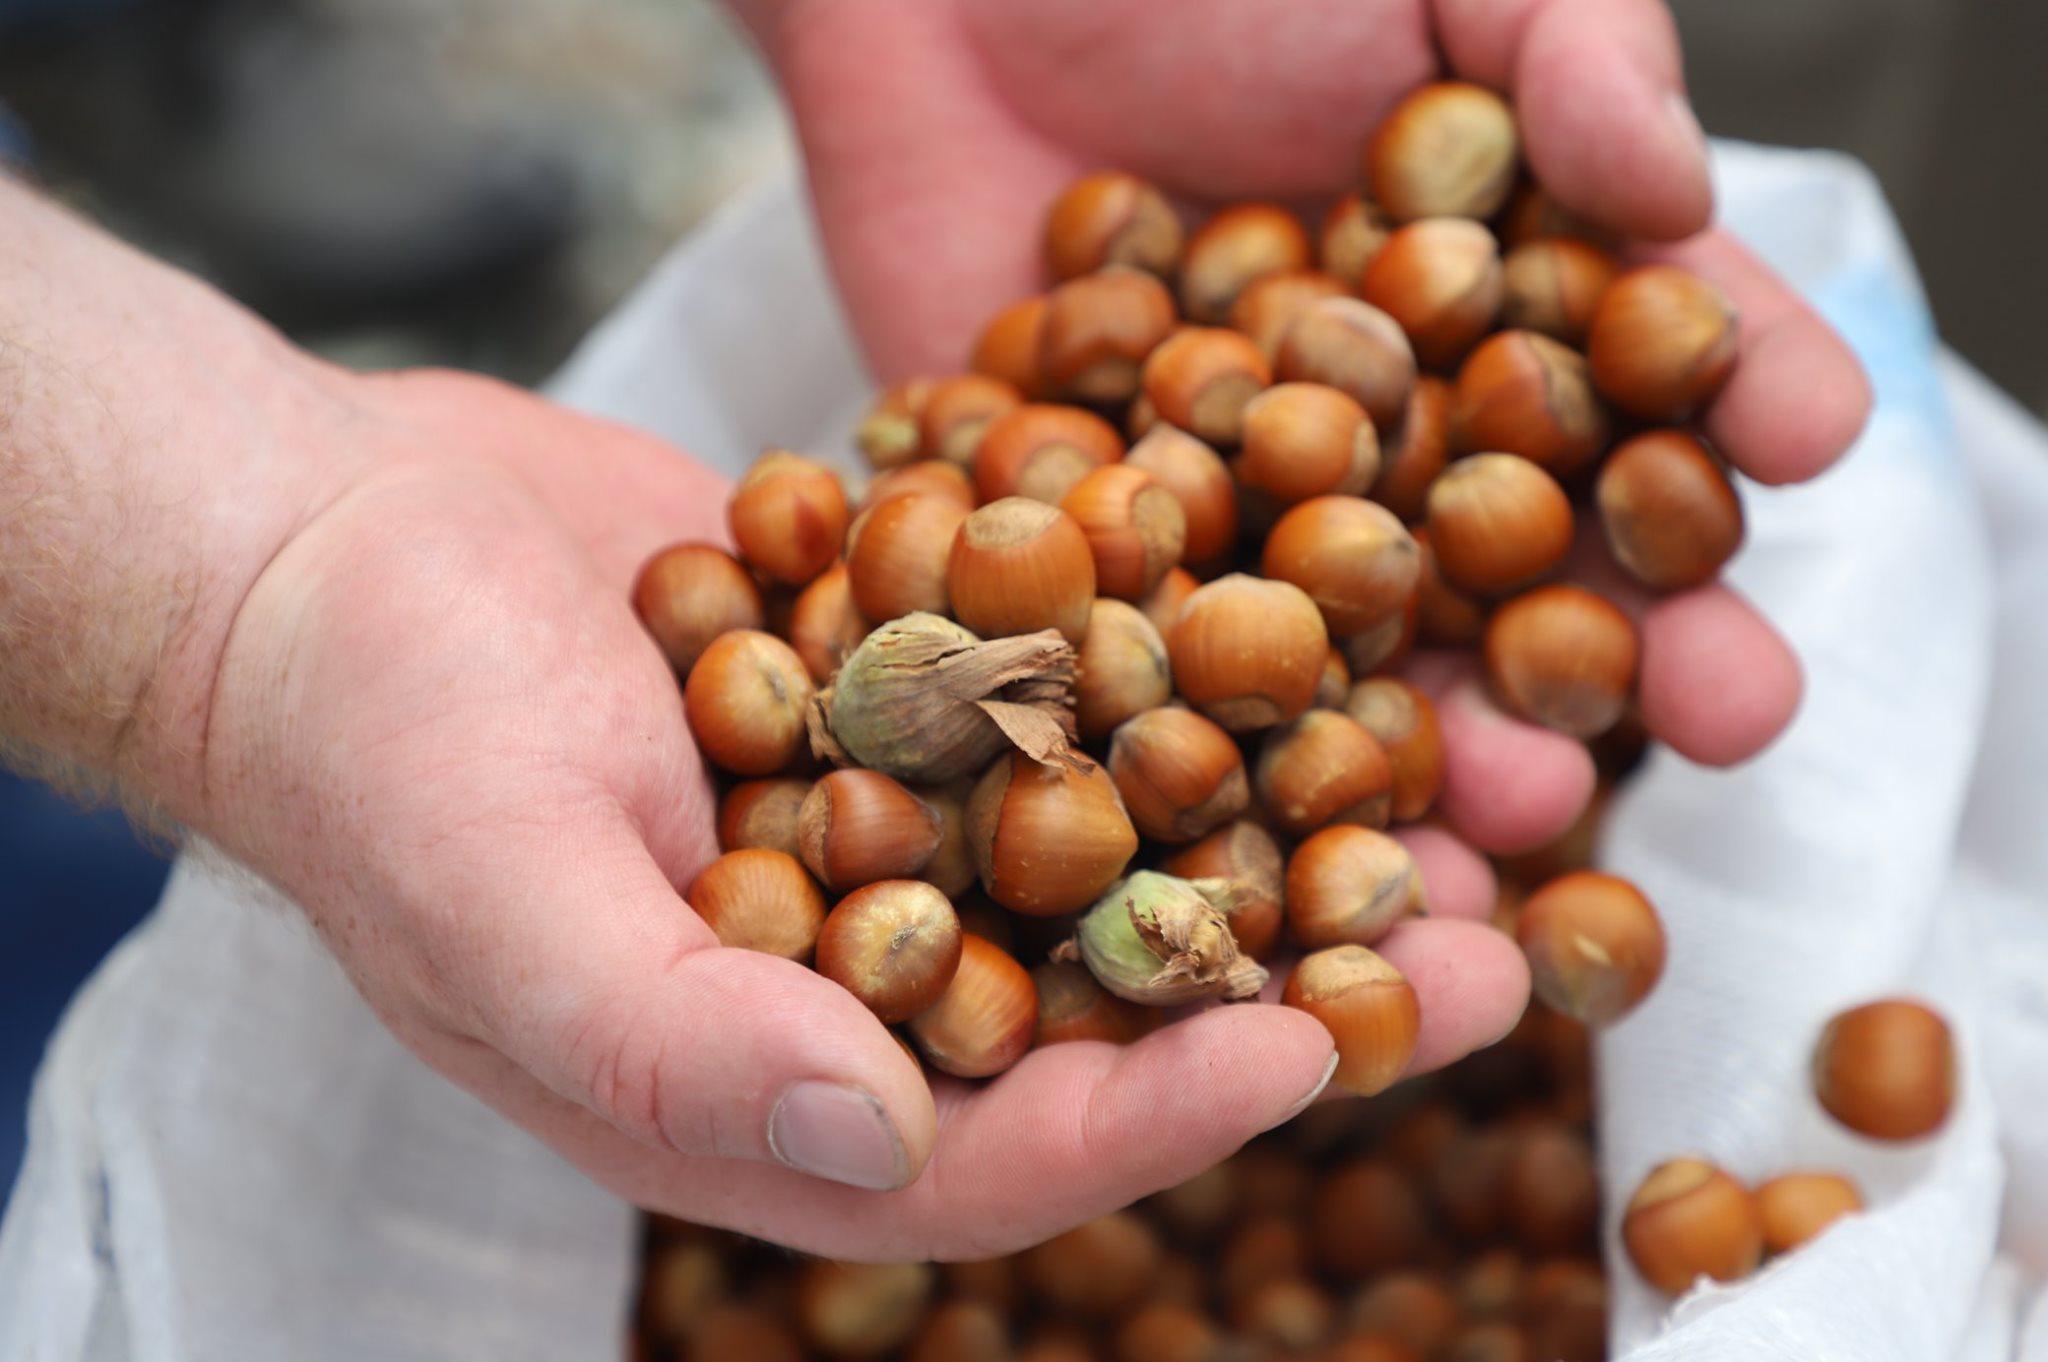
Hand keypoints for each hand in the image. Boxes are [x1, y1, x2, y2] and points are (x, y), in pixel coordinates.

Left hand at [744, 0, 1872, 847]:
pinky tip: (1296, 835)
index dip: (1735, 396)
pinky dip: (1226, 756)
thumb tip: (1670, 178)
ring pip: (1365, 651)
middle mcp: (1393, 421)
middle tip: (1726, 707)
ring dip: (1450, 746)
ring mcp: (1247, 504)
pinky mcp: (1099, 549)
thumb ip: (1566, 43)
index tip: (1802, 436)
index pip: (1648, 356)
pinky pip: (1172, 668)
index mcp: (1501, 287)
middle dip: (1635, 637)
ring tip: (1524, 819)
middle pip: (1532, 552)